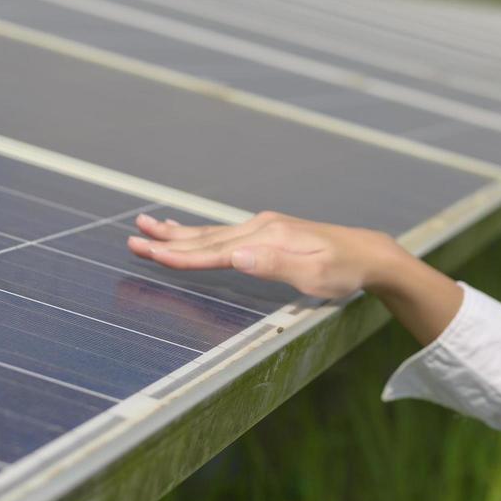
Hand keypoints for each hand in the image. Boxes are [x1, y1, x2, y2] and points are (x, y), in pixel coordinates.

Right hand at [127, 210, 400, 299]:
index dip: (182, 256)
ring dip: (178, 232)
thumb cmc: (344, 270)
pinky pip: (225, 234)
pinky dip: (200, 233)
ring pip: (211, 233)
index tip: (151, 255)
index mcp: (268, 238)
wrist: (368, 253)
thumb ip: (273, 264)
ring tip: (147, 225)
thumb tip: (236, 255)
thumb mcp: (314, 274)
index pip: (216, 251)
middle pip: (205, 238)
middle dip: (167, 241)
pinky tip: (189, 231)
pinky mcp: (268, 232)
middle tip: (132, 238)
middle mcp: (261, 228)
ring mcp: (264, 228)